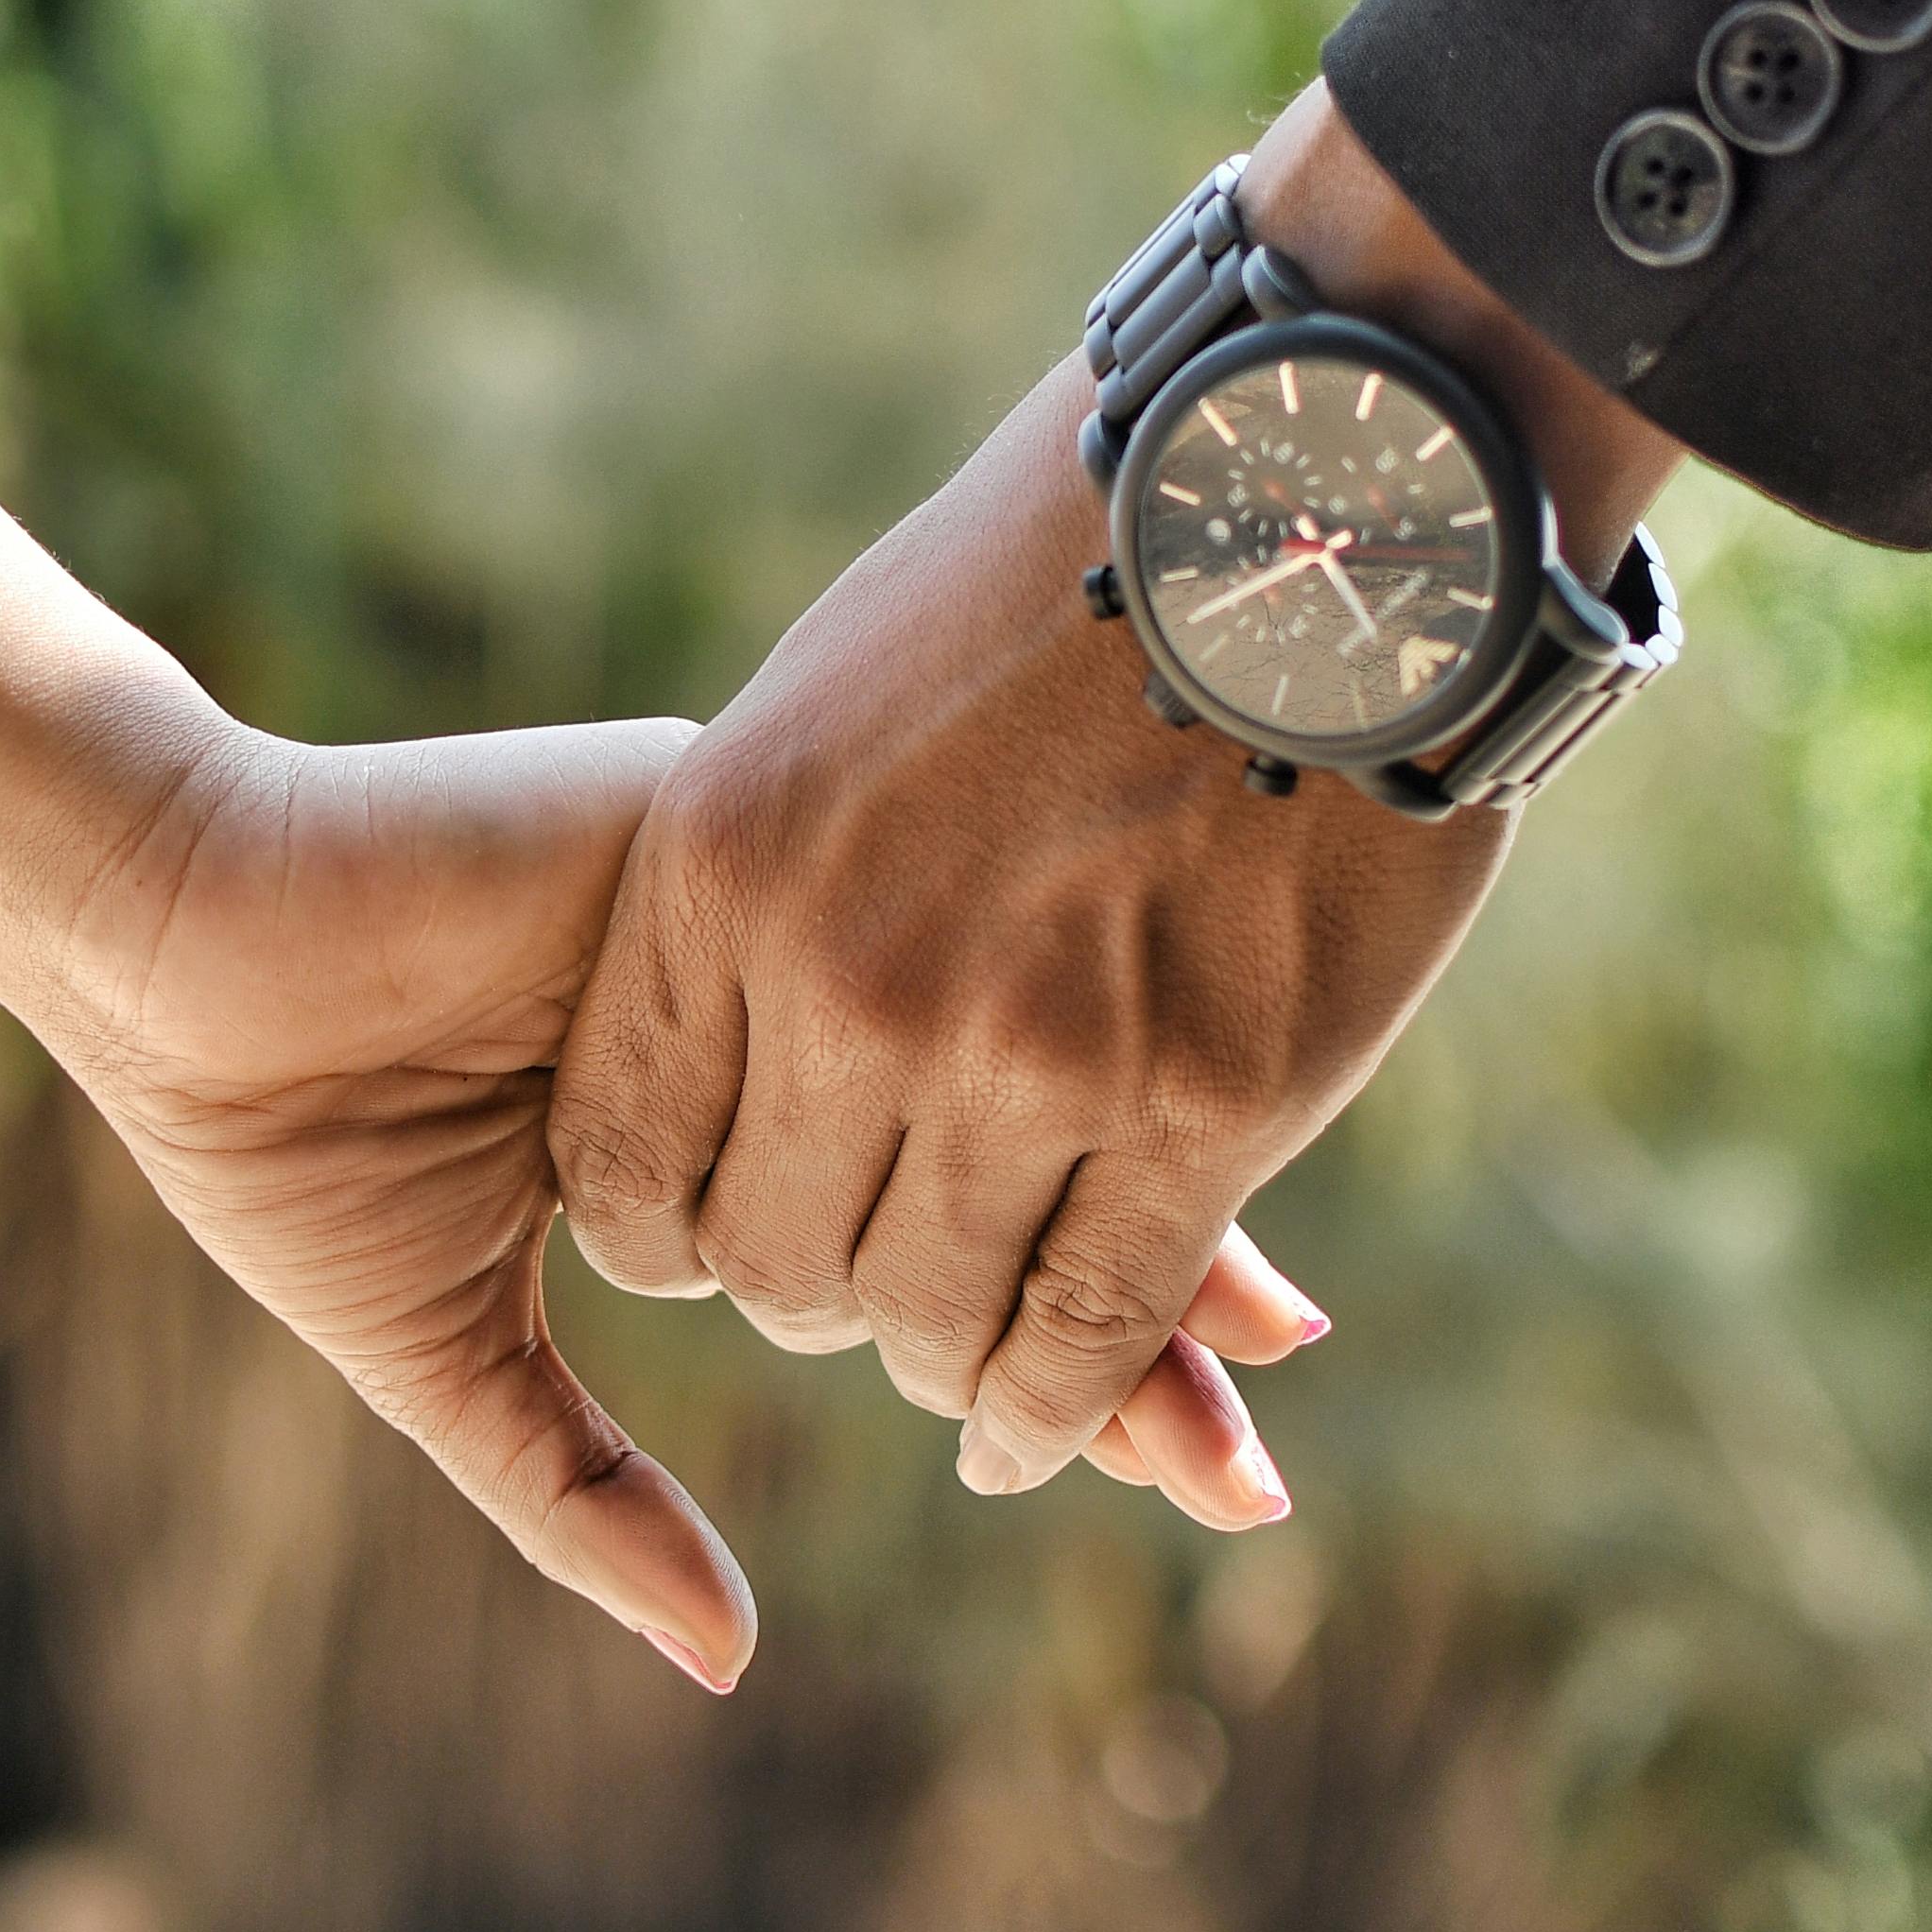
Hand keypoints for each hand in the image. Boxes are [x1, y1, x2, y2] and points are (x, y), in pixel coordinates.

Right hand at [47, 721, 1324, 1693]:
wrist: (174, 952)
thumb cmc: (282, 1136)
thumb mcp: (450, 1344)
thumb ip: (583, 1494)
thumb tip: (725, 1661)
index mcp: (748, 1126)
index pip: (950, 1242)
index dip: (1083, 1347)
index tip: (1225, 1457)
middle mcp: (796, 1023)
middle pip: (1017, 1153)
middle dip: (1150, 1294)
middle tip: (1269, 1422)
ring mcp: (782, 926)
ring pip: (1000, 1054)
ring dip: (1127, 1183)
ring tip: (1260, 1331)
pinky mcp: (735, 841)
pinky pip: (905, 953)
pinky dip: (1015, 1056)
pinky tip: (1125, 1132)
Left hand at [549, 87, 1677, 1504]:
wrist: (1303, 505)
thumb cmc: (1062, 587)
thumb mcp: (832, 700)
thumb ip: (763, 872)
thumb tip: (726, 1006)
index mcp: (727, 869)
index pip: (628, 1164)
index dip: (672, 1231)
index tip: (726, 1229)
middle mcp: (850, 981)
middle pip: (773, 1265)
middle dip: (811, 1301)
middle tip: (866, 1292)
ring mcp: (1027, 1054)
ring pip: (928, 1315)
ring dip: (939, 1359)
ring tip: (962, 1359)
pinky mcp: (1201, 1104)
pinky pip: (1088, 1326)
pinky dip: (1052, 1402)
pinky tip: (1035, 1427)